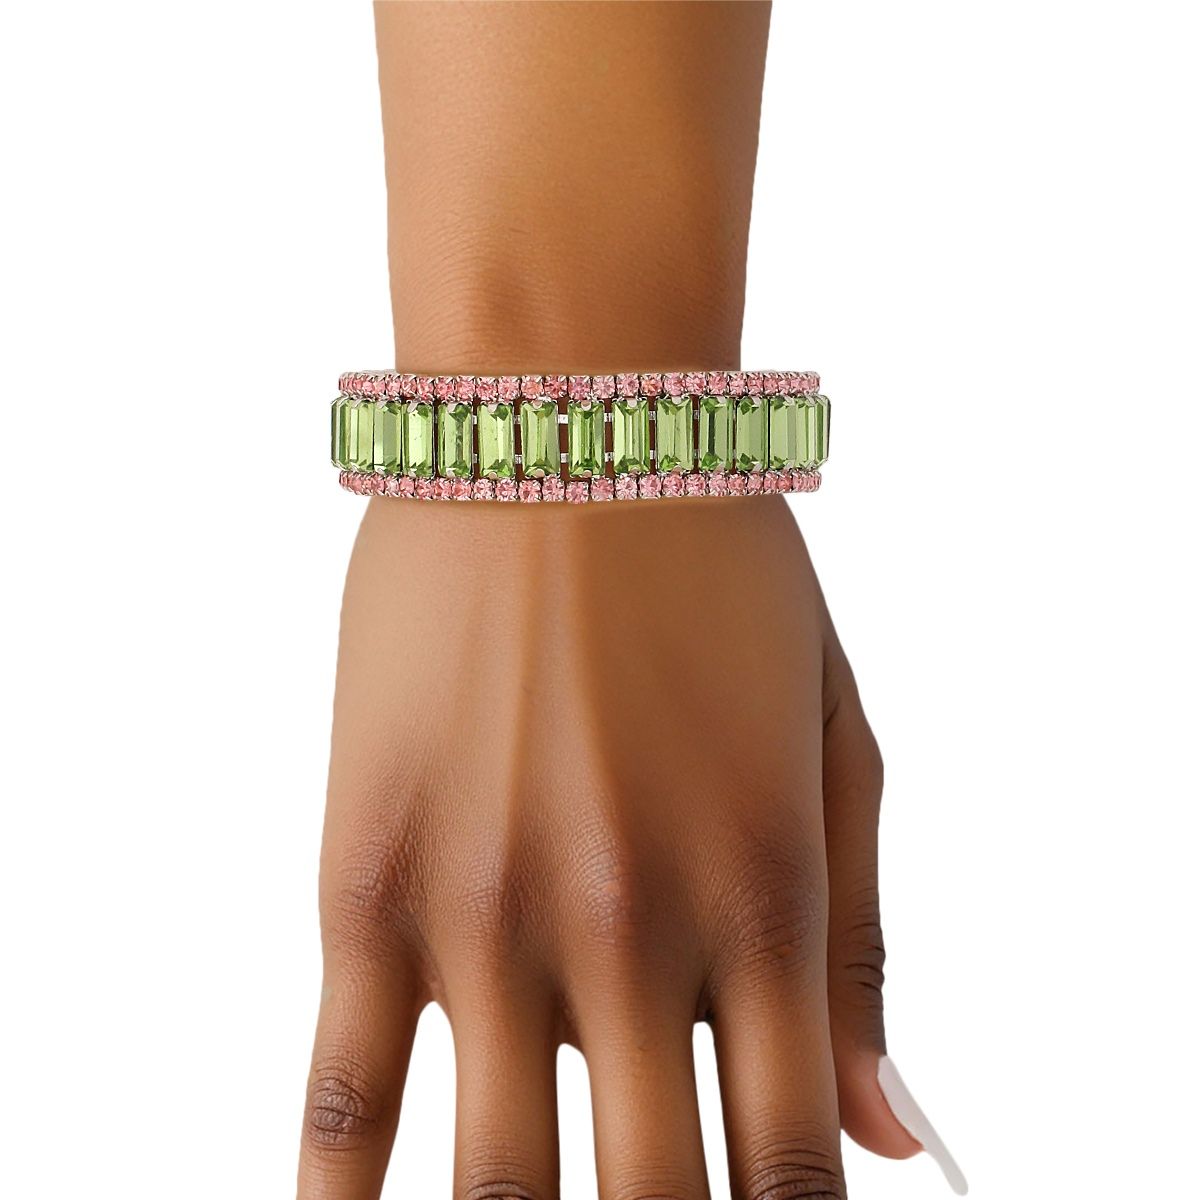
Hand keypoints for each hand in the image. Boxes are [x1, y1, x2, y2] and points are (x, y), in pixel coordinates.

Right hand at [299, 494, 916, 1198]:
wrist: (563, 429)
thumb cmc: (715, 573)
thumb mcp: (834, 739)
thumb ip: (861, 945)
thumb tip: (892, 1136)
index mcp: (766, 897)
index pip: (794, 1166)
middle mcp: (630, 929)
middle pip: (655, 1198)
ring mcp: (488, 912)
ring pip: (502, 1178)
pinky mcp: (369, 875)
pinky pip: (344, 1089)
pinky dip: (345, 1198)